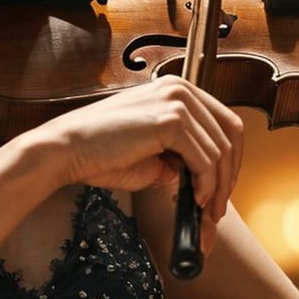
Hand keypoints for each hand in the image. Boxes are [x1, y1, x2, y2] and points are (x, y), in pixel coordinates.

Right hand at [29, 76, 243, 247]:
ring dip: (217, 186)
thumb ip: (179, 159)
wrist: (67, 150)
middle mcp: (181, 89)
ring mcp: (177, 102)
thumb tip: (201, 177)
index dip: (230, 159)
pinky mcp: (170, 121)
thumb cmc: (100, 153)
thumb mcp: (151, 155)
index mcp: (177, 91)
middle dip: (229, 174)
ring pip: (220, 150)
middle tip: (218, 206)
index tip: (222, 188)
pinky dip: (205, 185)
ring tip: (204, 209)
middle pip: (231, 133)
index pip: (223, 123)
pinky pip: (205, 160)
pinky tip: (194, 199)